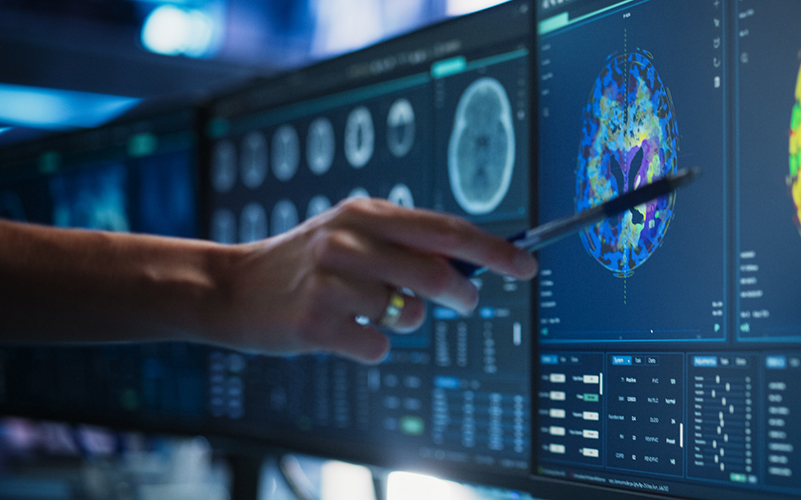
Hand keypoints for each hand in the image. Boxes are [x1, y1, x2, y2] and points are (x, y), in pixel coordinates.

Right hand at [204, 198, 537, 363]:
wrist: (231, 288)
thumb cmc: (303, 263)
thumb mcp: (351, 234)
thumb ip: (406, 243)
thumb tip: (472, 264)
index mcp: (366, 214)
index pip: (446, 230)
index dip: (493, 249)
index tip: (527, 264)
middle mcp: (350, 240)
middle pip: (437, 272)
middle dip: (462, 293)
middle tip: (465, 301)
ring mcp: (331, 280)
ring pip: (410, 313)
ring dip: (405, 320)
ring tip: (373, 310)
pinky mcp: (316, 321)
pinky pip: (378, 344)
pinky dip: (372, 345)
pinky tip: (345, 331)